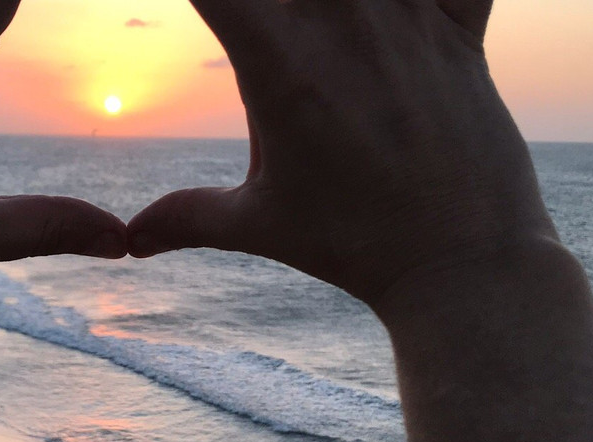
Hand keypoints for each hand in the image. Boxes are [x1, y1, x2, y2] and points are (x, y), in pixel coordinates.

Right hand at [128, 0, 556, 307]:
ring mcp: (408, 17)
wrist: (460, 265)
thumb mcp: (259, 226)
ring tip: (325, 29)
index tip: (213, 17)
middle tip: (270, 34)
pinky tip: (400, 9)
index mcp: (280, 67)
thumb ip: (186, 218)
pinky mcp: (462, 24)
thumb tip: (129, 239)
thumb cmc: (355, 245)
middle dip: (269, 8)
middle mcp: (343, 24)